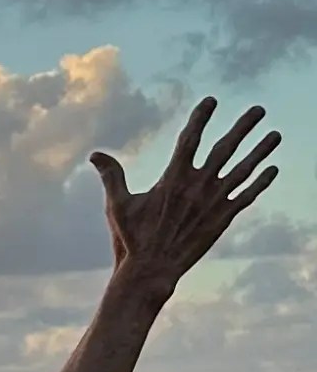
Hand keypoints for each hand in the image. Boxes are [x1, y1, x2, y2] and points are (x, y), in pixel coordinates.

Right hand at [92, 99, 281, 298]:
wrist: (151, 270)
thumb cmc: (132, 239)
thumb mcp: (118, 205)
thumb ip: (111, 176)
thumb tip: (94, 155)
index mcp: (173, 179)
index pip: (190, 139)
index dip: (200, 117)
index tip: (211, 100)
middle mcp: (198, 186)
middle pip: (226, 148)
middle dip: (243, 127)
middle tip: (259, 110)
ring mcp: (214, 202)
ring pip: (243, 169)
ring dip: (261, 150)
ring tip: (275, 135)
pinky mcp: (223, 218)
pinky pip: (246, 195)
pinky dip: (261, 182)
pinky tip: (272, 170)